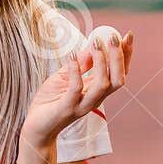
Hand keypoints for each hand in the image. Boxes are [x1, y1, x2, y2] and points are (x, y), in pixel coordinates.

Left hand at [21, 27, 133, 146]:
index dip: (126, 55)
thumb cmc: (49, 102)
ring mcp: (82, 105)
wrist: (34, 127)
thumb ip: (79, 65)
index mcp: (96, 91)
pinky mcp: (67, 108)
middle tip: (114, 37)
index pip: (119, 73)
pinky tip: (72, 56)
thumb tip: (91, 46)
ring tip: (96, 43)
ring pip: (103, 85)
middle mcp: (94, 99)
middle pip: (117, 79)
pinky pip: (76, 89)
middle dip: (119, 57)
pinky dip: (76, 71)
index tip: (127, 36)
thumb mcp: (64, 77)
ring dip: (102, 62)